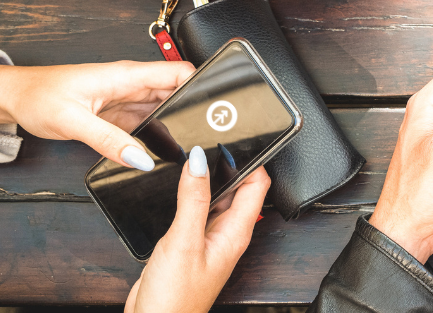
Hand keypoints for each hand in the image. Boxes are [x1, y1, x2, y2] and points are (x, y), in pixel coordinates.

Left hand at [0, 60, 193, 169]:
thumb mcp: (72, 120)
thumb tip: (141, 158)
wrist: (13, 98)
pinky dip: (160, 133)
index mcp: (127, 74)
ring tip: (185, 145)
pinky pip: (150, 122)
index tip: (217, 107)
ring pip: (167, 108)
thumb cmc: (37, 96)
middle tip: (204, 135)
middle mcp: (132, 84)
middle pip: (179, 92)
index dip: (203, 85)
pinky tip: (162, 149)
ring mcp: (128, 99)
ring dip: (177, 124)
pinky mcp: (122, 114)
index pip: (180, 71)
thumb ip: (109, 140)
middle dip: (195, 110)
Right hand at [126, 147, 269, 312]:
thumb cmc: (175, 297)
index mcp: (236, 232)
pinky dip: (191, 196)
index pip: (257, 185)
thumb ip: (193, 200)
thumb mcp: (184, 241)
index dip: (252, 158)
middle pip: (238, 188)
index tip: (238, 136)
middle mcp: (227, 233)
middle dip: (227, 163)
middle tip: (211, 139)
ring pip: (216, 198)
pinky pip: (198, 211)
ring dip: (208, 179)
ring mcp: (209, 238)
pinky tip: (177, 188)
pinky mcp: (191, 243)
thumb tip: (200, 161)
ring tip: (192, 158)